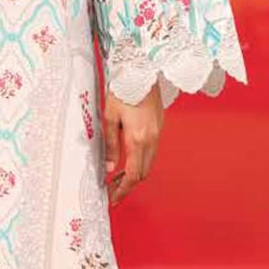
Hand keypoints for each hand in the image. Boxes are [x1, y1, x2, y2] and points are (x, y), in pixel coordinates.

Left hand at [102, 81, 163, 205]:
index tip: (113, 199)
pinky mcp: (159, 126)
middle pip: (143, 173)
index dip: (123, 190)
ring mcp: (158, 133)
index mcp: (138, 139)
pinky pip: (151, 151)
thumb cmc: (123, 89)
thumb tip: (110, 167)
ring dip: (135, 173)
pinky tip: (128, 159)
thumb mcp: (109, 117)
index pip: (133, 175)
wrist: (141, 69)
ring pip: (149, 163)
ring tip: (117, 177)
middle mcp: (151, 139)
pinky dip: (140, 161)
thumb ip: (111, 145)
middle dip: (128, 185)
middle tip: (112, 190)